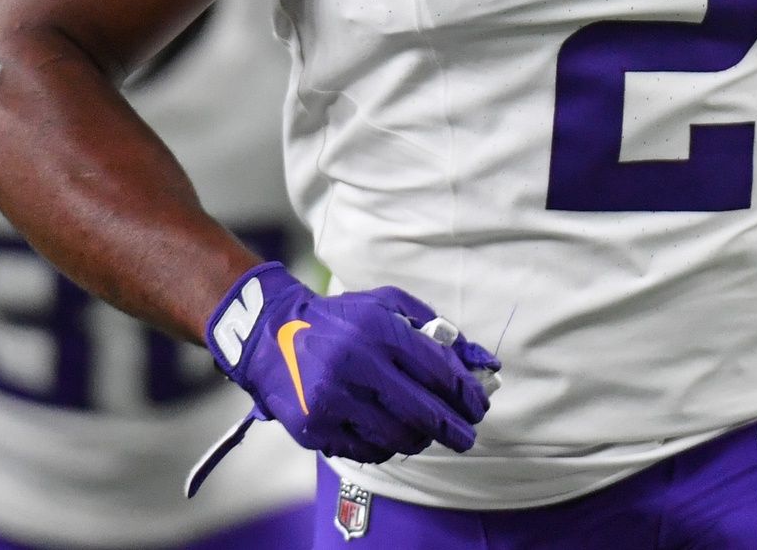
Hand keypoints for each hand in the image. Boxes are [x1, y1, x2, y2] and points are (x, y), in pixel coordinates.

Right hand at [191, 263, 496, 488]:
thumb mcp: (389, 306)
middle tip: (468, 436)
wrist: (271, 334)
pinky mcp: (313, 427)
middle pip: (423, 413)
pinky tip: (388, 434)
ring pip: (397, 438)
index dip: (467, 395)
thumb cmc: (341, 319)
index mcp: (379, 330)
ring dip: (421, 439)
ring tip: (425, 432)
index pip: (439, 372)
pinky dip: (385, 447)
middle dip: (455, 430)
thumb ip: (437, 330)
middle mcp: (355, 365)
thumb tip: (485, 363)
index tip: (478, 406)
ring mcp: (332, 400)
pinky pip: (365, 451)